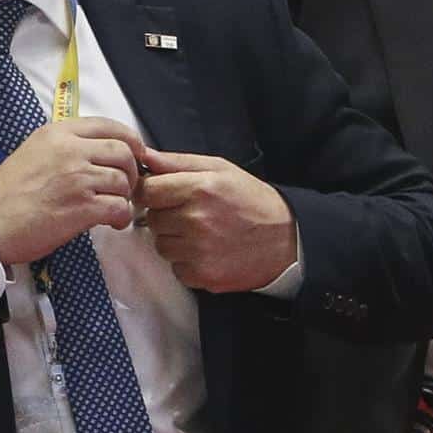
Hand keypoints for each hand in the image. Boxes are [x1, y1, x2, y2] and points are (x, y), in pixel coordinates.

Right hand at [0, 117, 143, 264]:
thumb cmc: (9, 194)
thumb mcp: (34, 153)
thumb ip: (67, 147)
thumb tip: (103, 150)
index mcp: (56, 134)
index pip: (109, 125)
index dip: (131, 140)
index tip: (137, 153)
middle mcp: (68, 151)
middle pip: (124, 152)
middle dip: (131, 171)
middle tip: (123, 187)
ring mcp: (76, 178)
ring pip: (124, 181)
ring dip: (124, 197)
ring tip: (111, 206)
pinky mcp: (81, 206)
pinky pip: (120, 207)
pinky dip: (121, 217)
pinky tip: (111, 222)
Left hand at [137, 148, 296, 291]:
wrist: (289, 240)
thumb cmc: (254, 202)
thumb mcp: (221, 170)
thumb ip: (179, 162)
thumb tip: (144, 157)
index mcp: (200, 189)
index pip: (146, 191)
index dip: (154, 192)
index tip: (166, 196)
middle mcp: (197, 220)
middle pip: (152, 220)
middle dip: (167, 217)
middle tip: (196, 215)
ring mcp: (199, 251)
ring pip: (162, 246)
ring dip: (176, 241)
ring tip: (205, 234)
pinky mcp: (203, 275)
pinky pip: (177, 268)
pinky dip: (188, 262)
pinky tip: (210, 252)